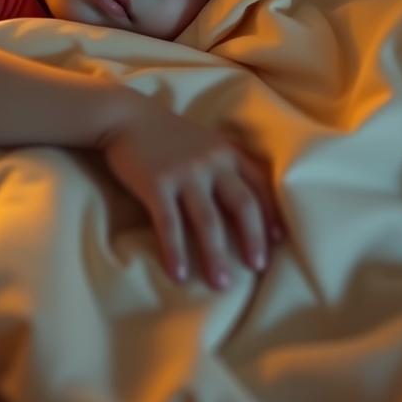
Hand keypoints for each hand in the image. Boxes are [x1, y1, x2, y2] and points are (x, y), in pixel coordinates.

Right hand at [99, 96, 283, 289]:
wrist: (124, 116)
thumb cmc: (165, 133)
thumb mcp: (204, 140)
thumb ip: (223, 163)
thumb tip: (241, 201)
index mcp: (226, 152)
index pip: (260, 185)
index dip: (271, 214)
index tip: (277, 241)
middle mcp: (211, 162)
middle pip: (242, 206)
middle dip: (253, 240)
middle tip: (257, 268)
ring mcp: (184, 173)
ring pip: (208, 222)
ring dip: (216, 256)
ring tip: (220, 284)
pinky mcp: (156, 184)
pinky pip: (170, 225)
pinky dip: (176, 252)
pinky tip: (179, 275)